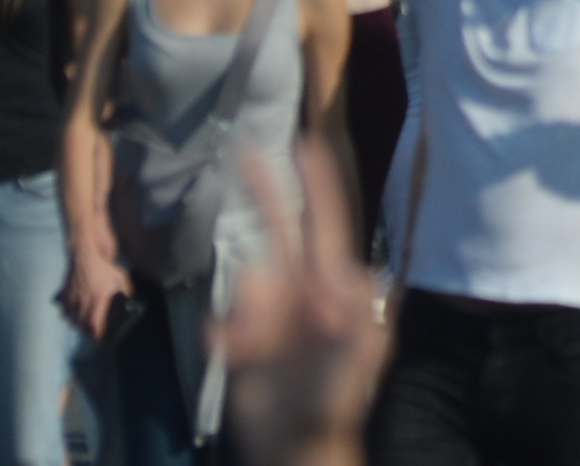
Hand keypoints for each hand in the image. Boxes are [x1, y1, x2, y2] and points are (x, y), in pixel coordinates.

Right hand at [62, 243, 137, 339]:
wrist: (84, 254)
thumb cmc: (104, 266)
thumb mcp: (120, 278)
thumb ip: (126, 291)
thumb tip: (130, 299)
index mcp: (97, 300)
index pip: (94, 325)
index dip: (96, 334)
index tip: (100, 337)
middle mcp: (82, 302)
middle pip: (81, 326)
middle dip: (87, 331)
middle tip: (94, 332)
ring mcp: (72, 299)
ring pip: (71, 320)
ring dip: (77, 324)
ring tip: (84, 324)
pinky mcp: (64, 295)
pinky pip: (64, 311)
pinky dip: (68, 314)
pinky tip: (73, 313)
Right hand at [212, 140, 387, 465]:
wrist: (297, 446)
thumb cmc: (335, 402)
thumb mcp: (358, 359)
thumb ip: (357, 317)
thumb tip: (341, 276)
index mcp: (331, 286)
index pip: (326, 224)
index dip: (318, 185)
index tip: (307, 144)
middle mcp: (300, 289)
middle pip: (281, 228)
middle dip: (266, 189)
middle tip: (244, 149)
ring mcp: (271, 312)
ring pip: (246, 281)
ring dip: (245, 310)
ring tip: (256, 350)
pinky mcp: (243, 338)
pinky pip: (221, 322)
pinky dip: (224, 337)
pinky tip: (237, 357)